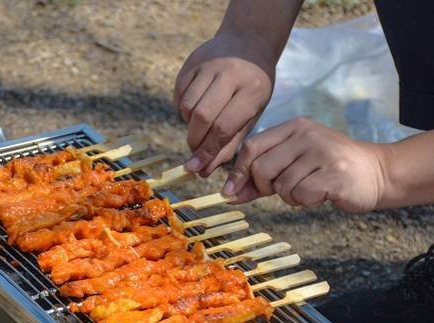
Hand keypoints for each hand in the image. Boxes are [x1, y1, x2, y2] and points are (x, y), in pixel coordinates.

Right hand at [174, 32, 273, 176]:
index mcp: (251, 90)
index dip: (208, 150)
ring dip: (189, 124)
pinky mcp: (192, 61)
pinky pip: (180, 94)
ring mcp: (209, 65)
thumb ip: (229, 144)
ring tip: (199, 127)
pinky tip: (196, 108)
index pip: (224, 127)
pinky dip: (183, 108)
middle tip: (195, 151)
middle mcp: (229, 74)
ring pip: (187, 106)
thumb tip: (204, 170)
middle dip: (195, 141)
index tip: (196, 168)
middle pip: (202, 117)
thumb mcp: (252, 115)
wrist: (249, 42)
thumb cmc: (253, 88)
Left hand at [222, 118, 387, 212]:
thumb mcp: (293, 165)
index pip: (251, 146)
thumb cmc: (329, 170)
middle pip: (261, 168)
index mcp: (294, 127)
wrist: (377, 173)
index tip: (230, 191)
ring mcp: (322, 152)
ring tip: (309, 188)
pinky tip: (320, 194)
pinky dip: (305, 201)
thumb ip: (261, 177)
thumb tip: (229, 194)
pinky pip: (301, 195)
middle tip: (284, 188)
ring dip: (290, 196)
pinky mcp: (335, 173)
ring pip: (281, 186)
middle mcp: (307, 135)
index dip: (238, 171)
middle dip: (265, 187)